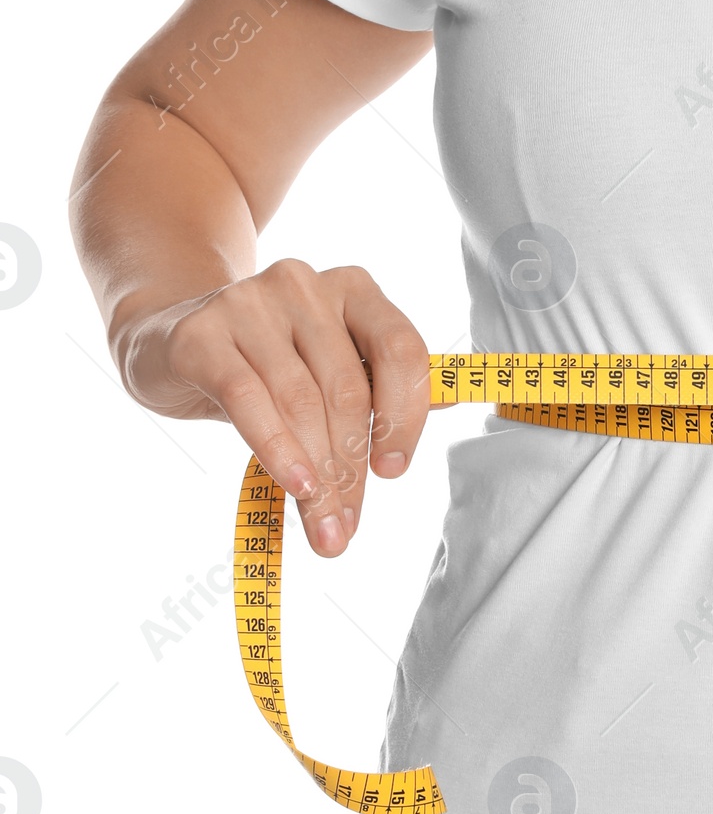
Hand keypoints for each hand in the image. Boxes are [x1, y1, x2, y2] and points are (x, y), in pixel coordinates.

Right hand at [122, 261, 432, 555]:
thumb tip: (443, 412)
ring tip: (324, 528)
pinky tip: (296, 486)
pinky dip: (277, 448)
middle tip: (347, 528)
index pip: (400, 350)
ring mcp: (249, 303)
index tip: (395, 472)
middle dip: (354, 469)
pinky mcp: (202, 334)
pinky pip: (249, 398)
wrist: (168, 340)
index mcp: (354, 290)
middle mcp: (304, 285)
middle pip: (347, 389)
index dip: (406, 415)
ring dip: (318, 476)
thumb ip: (379, 388)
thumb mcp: (328, 369)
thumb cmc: (265, 365)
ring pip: (301, 401)